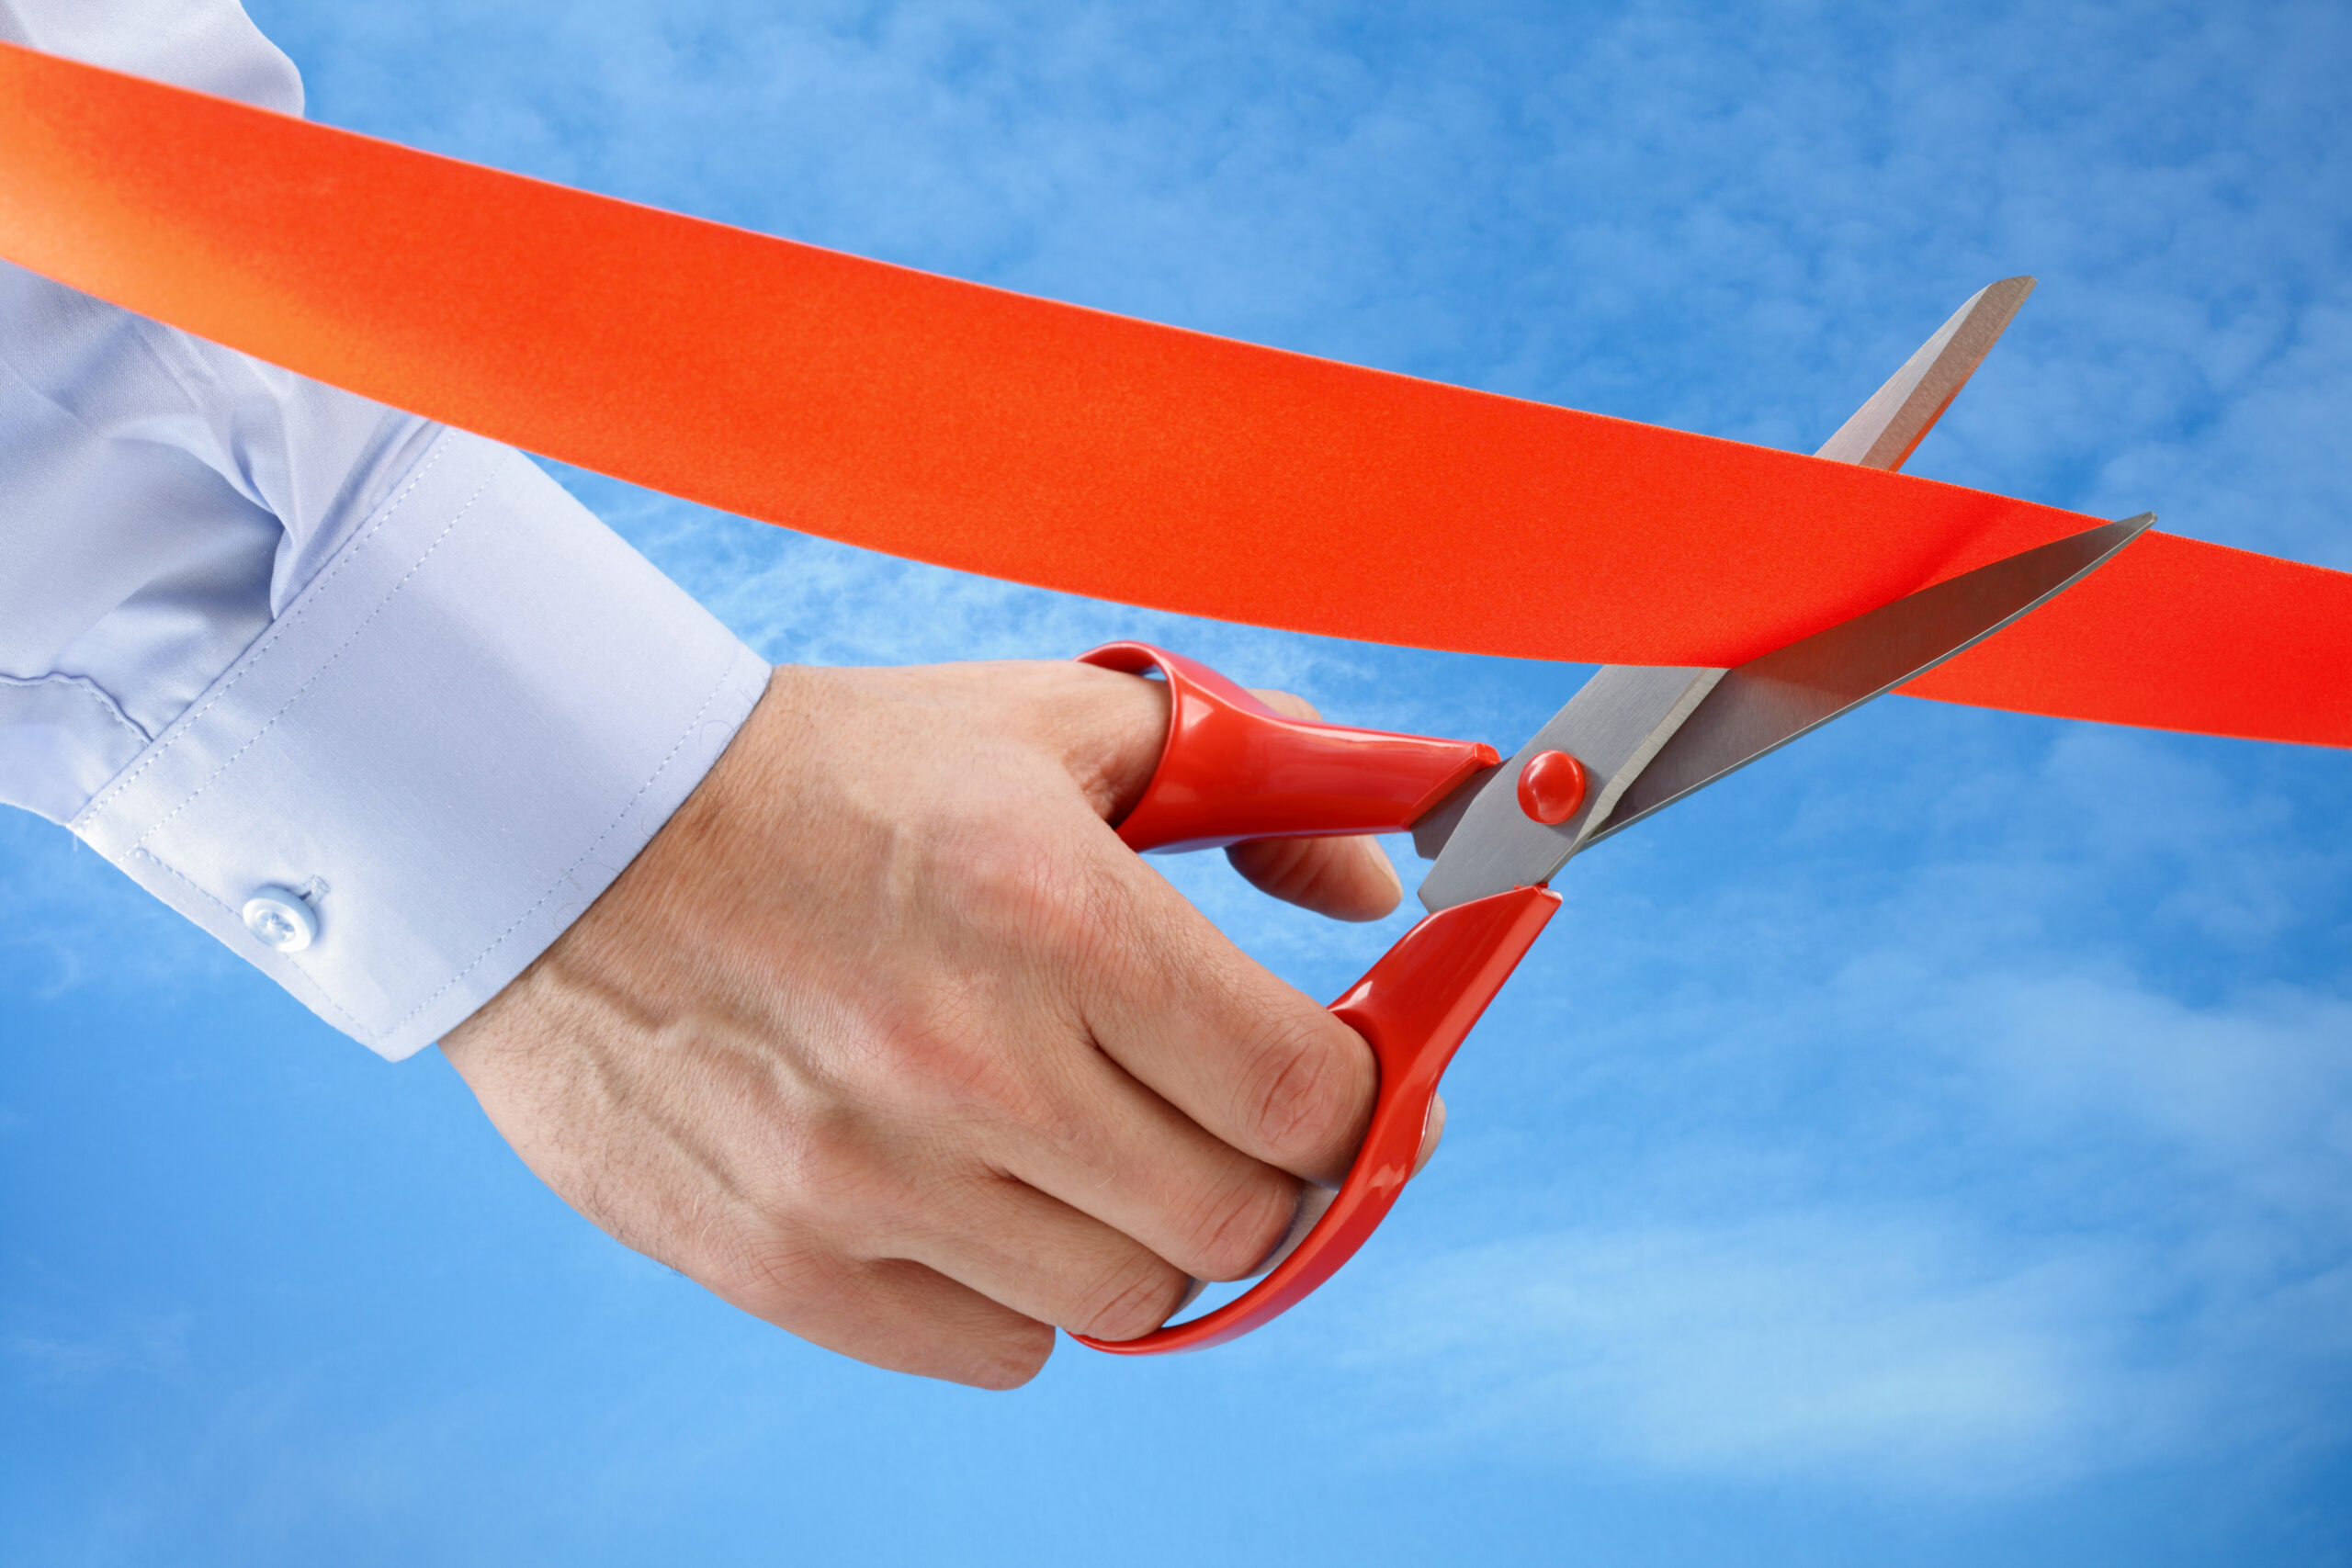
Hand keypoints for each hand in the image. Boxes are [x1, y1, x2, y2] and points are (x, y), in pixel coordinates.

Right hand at [440, 658, 1436, 1386]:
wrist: (557, 824)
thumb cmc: (827, 769)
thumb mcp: (1055, 723)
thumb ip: (1258, 783)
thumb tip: (1383, 888)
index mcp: (1057, 912)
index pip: (1304, 1095)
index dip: (1356, 1097)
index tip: (1335, 1078)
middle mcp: (972, 1064)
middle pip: (1240, 1222)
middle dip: (1262, 1170)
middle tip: (1221, 1113)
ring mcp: (869, 1184)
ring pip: (1128, 1302)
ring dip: (1140, 1231)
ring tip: (1084, 1142)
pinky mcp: (781, 1263)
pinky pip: (998, 1349)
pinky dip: (1023, 1288)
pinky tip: (981, 1192)